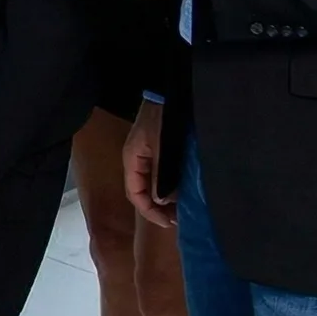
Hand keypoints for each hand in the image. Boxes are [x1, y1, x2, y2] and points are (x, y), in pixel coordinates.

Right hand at [122, 98, 172, 229]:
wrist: (172, 93)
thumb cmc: (164, 120)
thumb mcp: (163, 149)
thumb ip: (160, 175)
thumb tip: (161, 202)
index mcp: (132, 159)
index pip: (134, 194)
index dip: (150, 211)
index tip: (170, 222)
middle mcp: (137, 160)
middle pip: (143, 191)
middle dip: (159, 208)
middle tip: (179, 219)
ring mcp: (148, 154)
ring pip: (153, 184)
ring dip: (166, 198)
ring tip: (183, 208)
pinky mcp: (160, 150)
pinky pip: (162, 175)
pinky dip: (171, 186)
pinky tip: (184, 191)